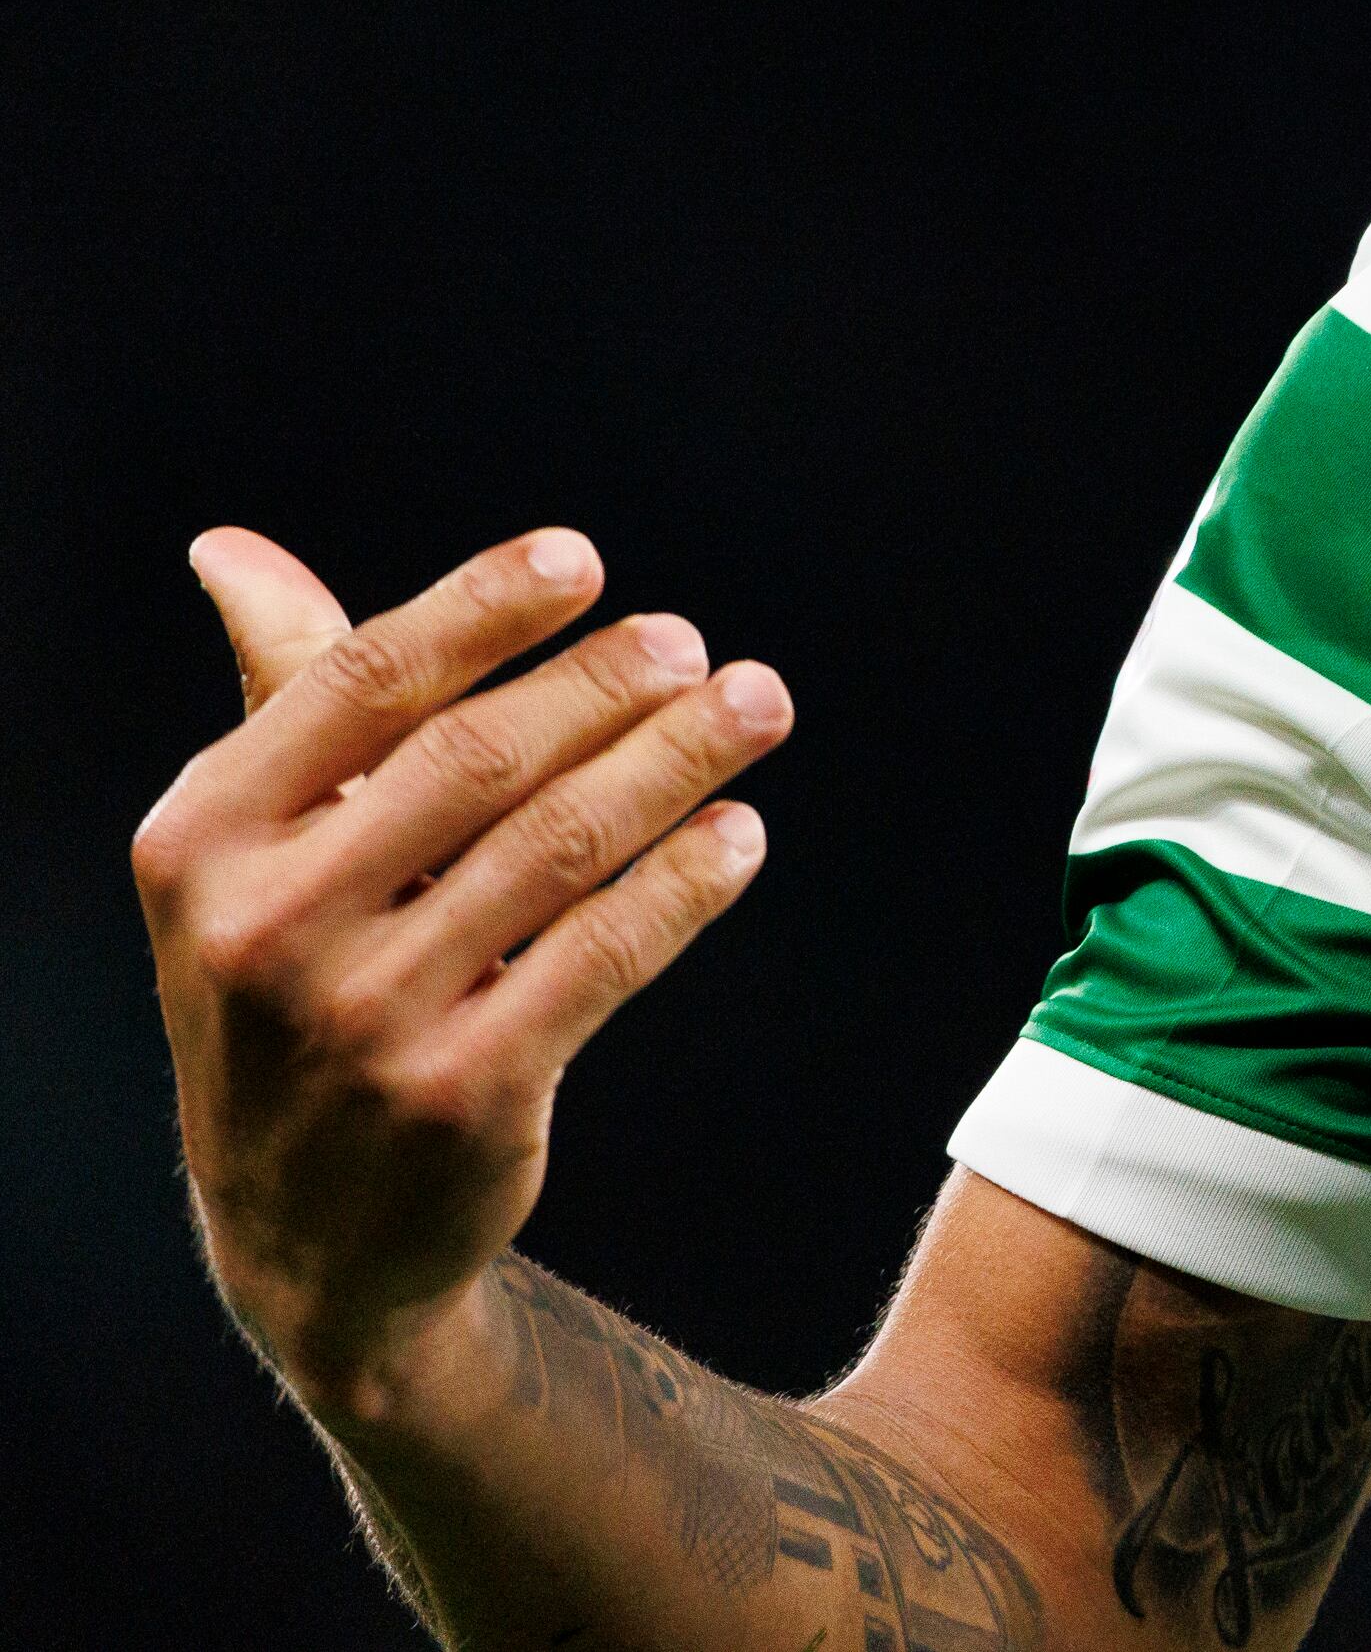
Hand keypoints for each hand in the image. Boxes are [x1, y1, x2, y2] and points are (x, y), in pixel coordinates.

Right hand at [129, 527, 793, 1415]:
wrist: (303, 1232)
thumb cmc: (295, 983)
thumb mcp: (253, 853)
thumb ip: (281, 698)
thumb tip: (230, 549)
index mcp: (202, 840)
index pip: (362, 684)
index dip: (482, 609)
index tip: (583, 560)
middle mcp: (263, 929)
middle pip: (476, 759)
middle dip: (604, 687)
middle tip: (695, 646)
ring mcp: (361, 1021)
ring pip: (559, 848)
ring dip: (677, 762)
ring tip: (757, 706)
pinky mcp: (460, 1095)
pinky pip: (603, 957)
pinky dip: (686, 883)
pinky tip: (741, 833)